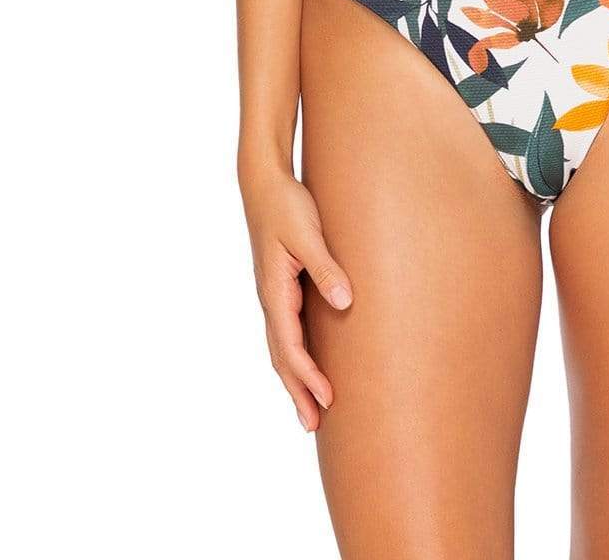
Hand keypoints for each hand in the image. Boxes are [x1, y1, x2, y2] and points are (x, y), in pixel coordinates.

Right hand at [240, 164, 353, 431]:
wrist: (264, 182)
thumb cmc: (287, 206)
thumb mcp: (308, 234)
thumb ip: (326, 267)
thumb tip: (344, 301)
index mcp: (274, 292)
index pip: (290, 346)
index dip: (308, 376)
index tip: (327, 399)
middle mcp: (271, 298)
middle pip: (281, 356)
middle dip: (297, 391)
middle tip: (313, 425)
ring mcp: (274, 293)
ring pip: (282, 346)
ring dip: (294, 377)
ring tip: (311, 407)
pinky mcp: (281, 285)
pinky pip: (287, 329)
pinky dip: (294, 354)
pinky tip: (308, 362)